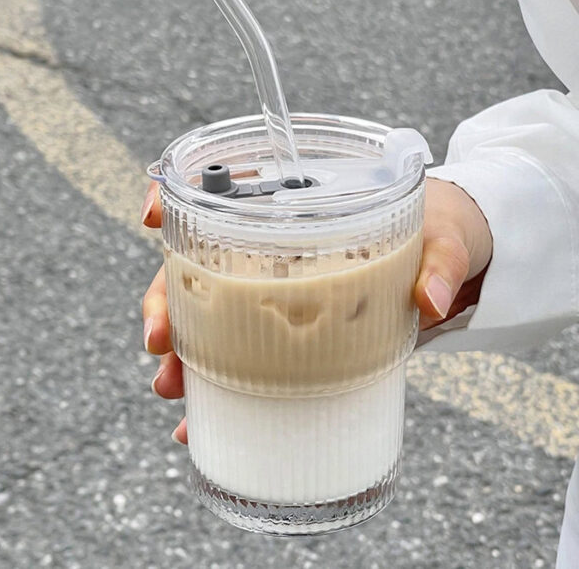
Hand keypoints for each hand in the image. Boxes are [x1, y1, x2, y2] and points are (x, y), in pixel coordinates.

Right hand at [141, 177, 492, 443]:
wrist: (457, 260)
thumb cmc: (443, 229)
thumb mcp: (445, 236)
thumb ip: (440, 262)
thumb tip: (430, 301)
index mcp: (305, 204)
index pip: (229, 190)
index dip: (181, 196)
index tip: (153, 216)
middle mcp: (281, 248)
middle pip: (201, 264)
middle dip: (166, 298)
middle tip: (159, 339)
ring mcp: (285, 291)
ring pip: (211, 314)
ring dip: (183, 351)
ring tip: (171, 388)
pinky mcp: (299, 331)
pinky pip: (247, 356)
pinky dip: (219, 389)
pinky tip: (200, 420)